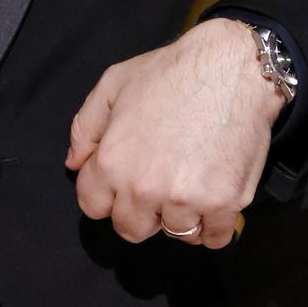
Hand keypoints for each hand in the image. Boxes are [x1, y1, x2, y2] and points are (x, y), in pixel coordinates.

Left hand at [66, 18, 285, 249]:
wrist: (233, 68)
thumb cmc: (172, 71)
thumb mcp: (113, 84)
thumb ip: (85, 127)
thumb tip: (75, 163)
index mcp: (112, 162)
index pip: (93, 207)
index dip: (107, 194)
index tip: (124, 182)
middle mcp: (144, 188)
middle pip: (131, 229)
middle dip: (142, 212)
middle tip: (159, 185)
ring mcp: (185, 200)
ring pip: (175, 234)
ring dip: (181, 216)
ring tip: (191, 183)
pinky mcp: (224, 204)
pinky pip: (213, 239)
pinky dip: (213, 226)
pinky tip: (213, 199)